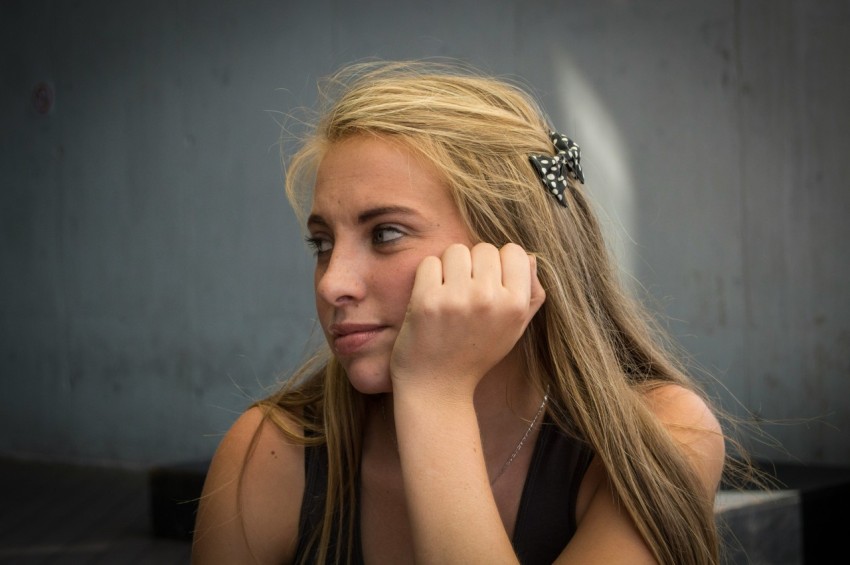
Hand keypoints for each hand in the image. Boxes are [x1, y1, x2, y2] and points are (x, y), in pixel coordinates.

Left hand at [389, 242, 545, 398]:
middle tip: (466, 292)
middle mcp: (489, 299)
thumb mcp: (514, 329)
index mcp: (515, 305)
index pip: (515, 251)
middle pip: (484, 248)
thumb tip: (531, 257)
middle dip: (474, 265)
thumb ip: (531, 294)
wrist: (437, 385)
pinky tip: (431, 299)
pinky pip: (430, 263)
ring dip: (450, 267)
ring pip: (456, 251)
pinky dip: (428, 277)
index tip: (490, 282)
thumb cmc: (477, 353)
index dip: (501, 263)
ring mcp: (457, 299)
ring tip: (449, 294)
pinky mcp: (427, 300)